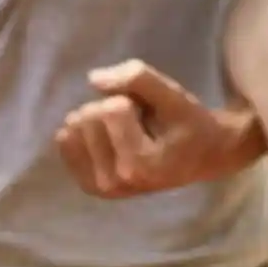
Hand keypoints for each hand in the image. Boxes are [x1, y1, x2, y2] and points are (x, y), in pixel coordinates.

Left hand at [55, 60, 261, 197]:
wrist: (202, 158)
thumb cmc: (189, 125)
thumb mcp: (174, 96)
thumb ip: (139, 79)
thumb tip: (93, 79)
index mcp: (139, 165)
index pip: (112, 108)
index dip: (133, 100)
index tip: (154, 115)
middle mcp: (114, 182)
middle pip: (89, 117)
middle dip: (113, 109)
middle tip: (142, 124)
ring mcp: (98, 187)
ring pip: (74, 128)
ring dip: (100, 121)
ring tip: (129, 132)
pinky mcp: (89, 185)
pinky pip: (65, 143)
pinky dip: (84, 132)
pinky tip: (108, 140)